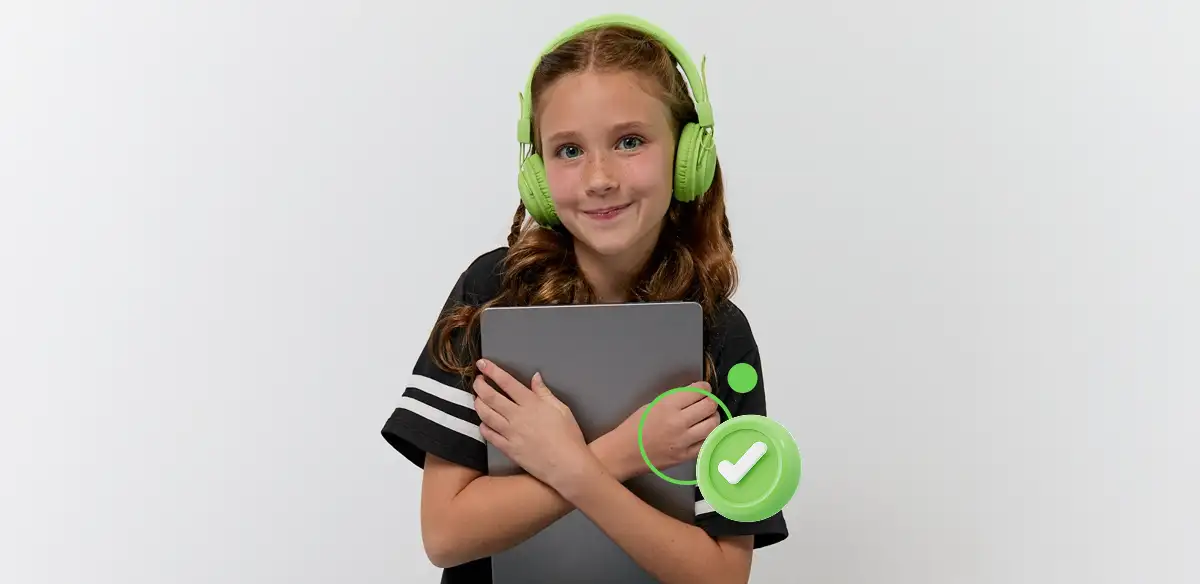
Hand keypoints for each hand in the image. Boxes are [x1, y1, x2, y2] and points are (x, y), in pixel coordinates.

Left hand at [473, 359, 593, 489]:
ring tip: (476, 398)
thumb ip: (545, 392)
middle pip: (491, 397)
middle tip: (477, 380)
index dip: (492, 371)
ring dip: (478, 404)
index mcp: (532, 404)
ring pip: (486, 415)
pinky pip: (490, 435)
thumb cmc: (569, 436)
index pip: (507, 382)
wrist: (567, 465)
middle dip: (480, 386)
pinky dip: (483, 427)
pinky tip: (483, 422)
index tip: (482, 363)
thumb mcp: (561, 409)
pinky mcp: (508, 449)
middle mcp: (518, 416)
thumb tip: (535, 377)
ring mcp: (511, 433)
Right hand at [606, 381, 719, 480]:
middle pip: (709, 407)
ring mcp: (684, 441)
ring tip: (707, 417)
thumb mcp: (653, 405)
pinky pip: (707, 442)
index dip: (704, 388)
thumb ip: (675, 399)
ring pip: (713, 425)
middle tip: (707, 402)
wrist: (624, 452)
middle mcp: (678, 422)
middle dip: (711, 401)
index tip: (704, 389)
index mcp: (668, 406)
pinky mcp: (685, 456)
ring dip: (713, 418)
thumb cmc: (634, 427)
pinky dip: (709, 435)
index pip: (698, 392)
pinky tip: (703, 432)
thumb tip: (695, 394)